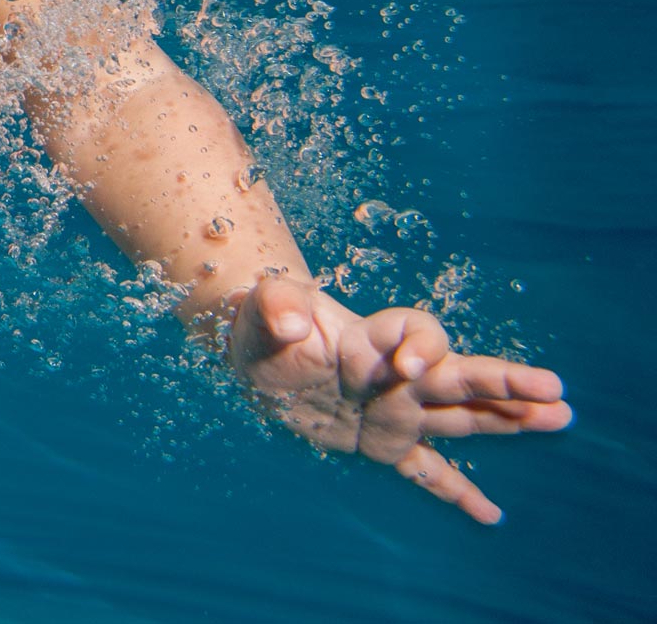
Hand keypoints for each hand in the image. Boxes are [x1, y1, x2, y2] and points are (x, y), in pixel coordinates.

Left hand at [227, 276, 570, 523]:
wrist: (260, 357)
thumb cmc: (265, 324)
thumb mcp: (262, 307)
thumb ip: (276, 305)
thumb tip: (294, 323)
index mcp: (370, 339)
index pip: (415, 331)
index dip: (422, 344)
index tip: (412, 365)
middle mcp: (395, 375)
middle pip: (458, 375)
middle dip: (504, 383)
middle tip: (554, 390)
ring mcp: (395, 411)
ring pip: (459, 416)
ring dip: (507, 419)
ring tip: (559, 418)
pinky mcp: (382, 444)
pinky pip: (426, 469)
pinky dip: (455, 491)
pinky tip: (490, 514)